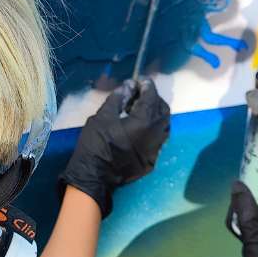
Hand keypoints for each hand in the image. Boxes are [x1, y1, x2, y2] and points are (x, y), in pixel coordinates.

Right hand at [60, 78, 170, 217]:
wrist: (94, 176)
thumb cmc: (96, 144)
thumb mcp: (102, 117)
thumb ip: (118, 99)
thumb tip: (128, 86)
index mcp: (144, 121)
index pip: (151, 97)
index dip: (147, 86)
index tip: (140, 80)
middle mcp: (156, 135)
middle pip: (162, 110)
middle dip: (153, 98)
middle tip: (138, 94)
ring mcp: (156, 149)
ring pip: (163, 126)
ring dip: (155, 114)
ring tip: (138, 110)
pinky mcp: (152, 160)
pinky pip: (158, 140)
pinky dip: (152, 129)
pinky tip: (139, 128)